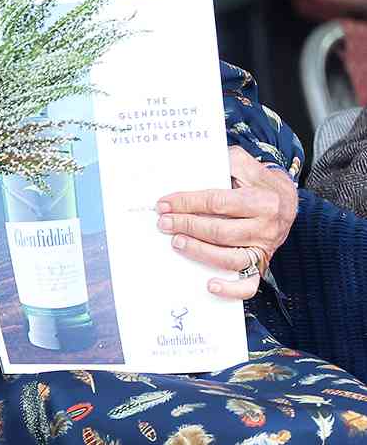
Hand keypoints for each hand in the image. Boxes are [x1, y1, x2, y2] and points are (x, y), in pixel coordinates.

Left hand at [158, 145, 296, 299]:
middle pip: (220, 231)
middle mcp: (266, 227)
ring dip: (200, 252)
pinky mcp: (262, 264)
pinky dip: (231, 289)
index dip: (188, 203)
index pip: (217, 202)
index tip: (164, 204)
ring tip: (176, 242)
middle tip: (163, 223)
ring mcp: (265, 248)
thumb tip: (191, 165)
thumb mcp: (244, 163)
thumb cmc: (257, 181)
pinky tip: (210, 285)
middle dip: (187, 226)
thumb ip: (223, 161)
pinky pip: (249, 283)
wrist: (287, 199)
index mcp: (263, 200)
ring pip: (230, 257)